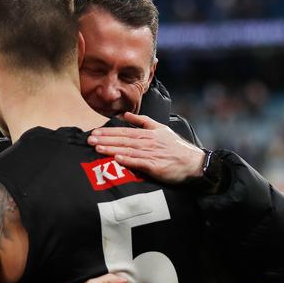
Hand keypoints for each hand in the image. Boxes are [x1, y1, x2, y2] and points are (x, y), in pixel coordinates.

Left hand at [88, 112, 204, 183]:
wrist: (194, 163)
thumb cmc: (177, 148)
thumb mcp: (161, 129)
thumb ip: (143, 121)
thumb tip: (125, 115)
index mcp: (148, 134)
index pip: (124, 132)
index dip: (108, 132)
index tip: (94, 132)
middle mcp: (148, 143)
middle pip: (123, 140)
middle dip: (106, 139)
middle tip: (89, 140)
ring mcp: (152, 154)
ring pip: (128, 150)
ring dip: (112, 149)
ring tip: (98, 148)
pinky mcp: (156, 167)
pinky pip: (140, 163)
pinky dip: (128, 160)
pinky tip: (117, 159)